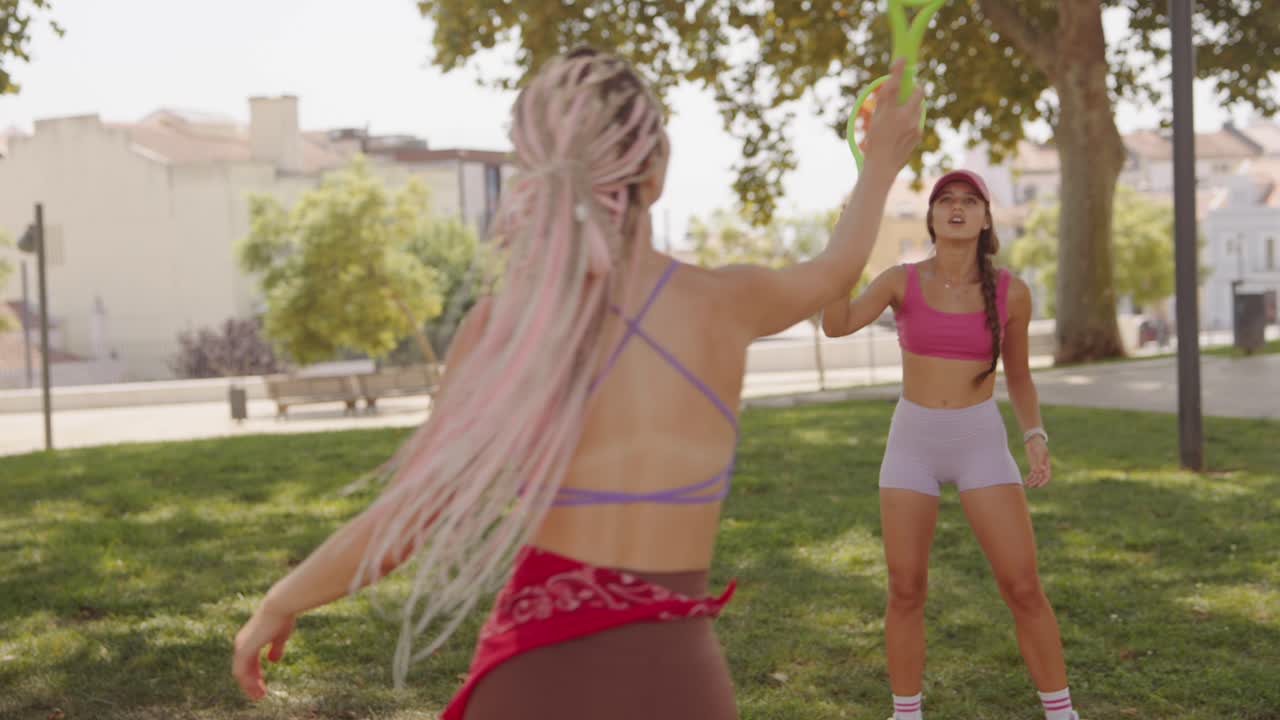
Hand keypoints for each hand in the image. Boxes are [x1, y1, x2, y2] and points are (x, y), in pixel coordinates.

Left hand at [232, 601, 295, 699]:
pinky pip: (242, 671)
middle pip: (242, 669)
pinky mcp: (244, 649)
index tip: (262, 685)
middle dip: (251, 683)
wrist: (279, 606)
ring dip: (250, 685)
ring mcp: (241, 647)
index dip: (255, 674)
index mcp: (249, 639)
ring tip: (259, 695)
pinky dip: (249, 681)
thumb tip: (273, 660)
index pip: (248, 661)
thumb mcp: (279, 636)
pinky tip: (258, 688)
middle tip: (260, 695)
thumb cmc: (282, 618)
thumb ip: (275, 648)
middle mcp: (241, 643)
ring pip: (241, 672)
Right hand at [862, 59, 923, 174]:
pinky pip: (917, 121)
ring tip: (900, 119)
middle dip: (916, 89)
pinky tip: (902, 132)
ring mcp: (913, 126)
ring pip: (918, 107)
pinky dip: (912, 121)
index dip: (898, 70)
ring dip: (912, 107)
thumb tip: (892, 85)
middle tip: (910, 91)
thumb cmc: (873, 143)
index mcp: (886, 112)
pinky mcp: (918, 134)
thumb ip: (884, 102)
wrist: (882, 166)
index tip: (903, 58)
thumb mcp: (873, 120)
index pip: (893, 85)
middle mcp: (902, 117)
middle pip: (917, 93)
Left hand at [1024, 436, 1051, 487]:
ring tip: (1027, 485)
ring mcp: (1038, 467)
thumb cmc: (1039, 445)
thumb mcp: (1040, 452)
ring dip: (1032, 482)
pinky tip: (1025, 482)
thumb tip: (1042, 470)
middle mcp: (1043, 467)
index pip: (1047, 476)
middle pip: (1041, 478)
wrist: (1033, 440)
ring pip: (1036, 477)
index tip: (1039, 486)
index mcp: (1047, 465)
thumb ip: (1040, 461)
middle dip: (1036, 483)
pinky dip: (1029, 478)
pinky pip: (1032, 474)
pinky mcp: (1033, 465)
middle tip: (1031, 486)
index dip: (1044, 482)